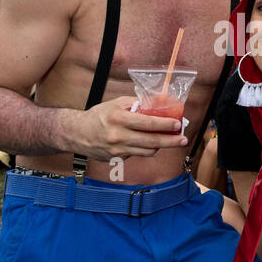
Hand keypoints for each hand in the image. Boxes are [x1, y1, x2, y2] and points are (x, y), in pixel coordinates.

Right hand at [70, 95, 189, 159]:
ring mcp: (118, 149)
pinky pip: (138, 154)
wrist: (77, 134)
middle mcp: (118, 136)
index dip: (165, 125)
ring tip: (171, 140)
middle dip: (171, 141)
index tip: (177, 124)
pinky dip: (147, 149)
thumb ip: (136, 103)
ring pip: (147, 151)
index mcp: (119, 118)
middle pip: (151, 141)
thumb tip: (158, 103)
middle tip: (183, 139)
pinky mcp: (117, 158)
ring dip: (161, 146)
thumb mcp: (116, 104)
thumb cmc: (98, 115)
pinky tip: (152, 143)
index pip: (147, 123)